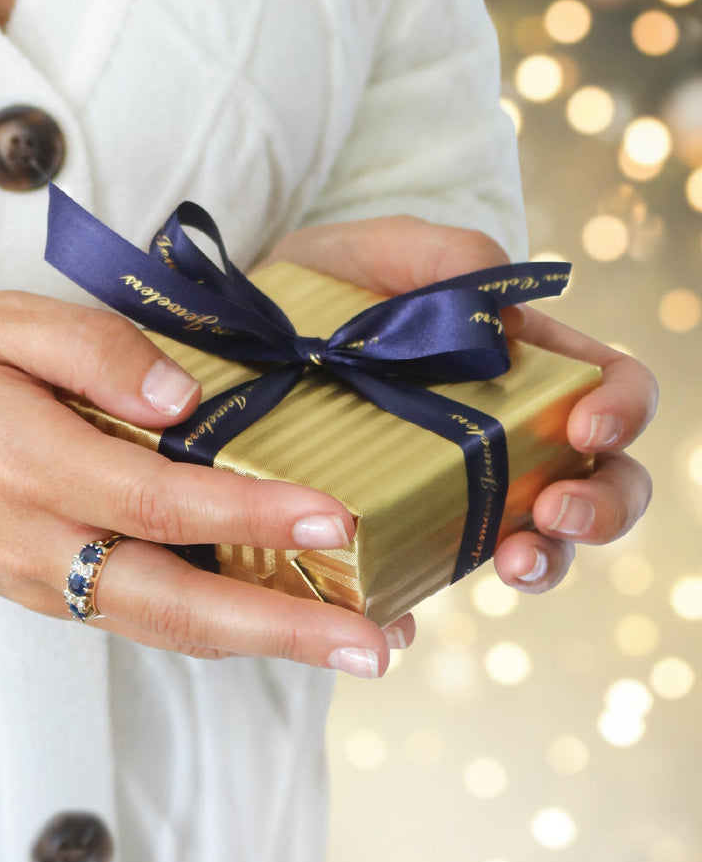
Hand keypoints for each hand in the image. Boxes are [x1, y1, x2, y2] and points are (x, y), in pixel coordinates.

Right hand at [0, 292, 411, 676]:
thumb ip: (90, 346)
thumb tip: (182, 398)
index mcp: (30, 464)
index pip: (155, 500)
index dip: (247, 517)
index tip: (333, 520)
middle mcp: (42, 543)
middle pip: (174, 605)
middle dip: (281, 629)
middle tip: (376, 640)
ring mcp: (46, 583)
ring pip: (166, 629)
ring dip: (265, 644)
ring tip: (357, 643)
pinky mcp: (51, 596)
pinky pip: (145, 619)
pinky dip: (219, 630)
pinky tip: (281, 621)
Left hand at [268, 215, 657, 592]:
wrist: (238, 335)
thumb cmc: (322, 283)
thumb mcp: (377, 250)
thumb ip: (445, 258)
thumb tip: (507, 324)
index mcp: (519, 361)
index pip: (608, 385)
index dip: (622, 408)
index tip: (587, 426)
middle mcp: (502, 430)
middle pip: (598, 478)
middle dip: (602, 506)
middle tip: (555, 511)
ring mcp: (456, 484)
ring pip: (535, 537)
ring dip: (545, 560)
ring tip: (514, 562)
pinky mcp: (398, 525)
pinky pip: (430, 572)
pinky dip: (430, 597)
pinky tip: (407, 611)